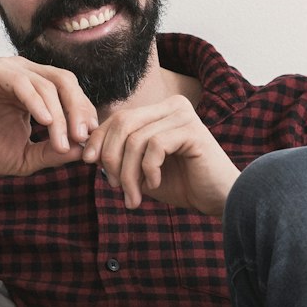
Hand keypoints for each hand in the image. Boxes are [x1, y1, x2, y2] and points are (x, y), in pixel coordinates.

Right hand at [0, 58, 98, 177]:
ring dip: (59, 115)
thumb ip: (54, 151)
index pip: (69, 91)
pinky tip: (44, 123)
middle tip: (83, 137)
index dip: (83, 113)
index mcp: (34, 87)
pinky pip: (22, 82)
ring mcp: (5, 68)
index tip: (91, 139)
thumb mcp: (28, 156)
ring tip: (62, 142)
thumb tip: (85, 149)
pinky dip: (37, 102)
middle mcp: (22, 72)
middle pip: (64, 81)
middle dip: (78, 110)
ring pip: (46, 84)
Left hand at [82, 96, 240, 216]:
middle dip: (110, 157)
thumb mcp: (141, 171)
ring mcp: (184, 115)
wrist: (218, 200)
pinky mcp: (193, 130)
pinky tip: (155, 184)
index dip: (98, 139)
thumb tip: (87, 151)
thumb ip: (119, 157)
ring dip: (128, 173)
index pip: (117, 118)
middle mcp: (172, 106)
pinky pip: (154, 146)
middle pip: (122, 123)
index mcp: (159, 111)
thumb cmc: (182, 185)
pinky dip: (148, 170)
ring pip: (135, 139)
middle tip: (114, 187)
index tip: (89, 163)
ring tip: (134, 196)